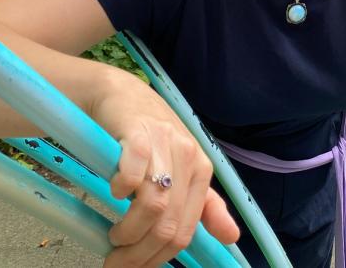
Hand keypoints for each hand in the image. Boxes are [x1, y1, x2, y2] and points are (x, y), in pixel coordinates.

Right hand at [89, 69, 240, 266]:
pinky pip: (134, 172)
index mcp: (202, 171)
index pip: (185, 231)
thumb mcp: (181, 169)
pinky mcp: (139, 132)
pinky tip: (114, 191)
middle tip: (115, 260)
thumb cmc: (150, 135)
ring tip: (114, 234)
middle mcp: (188, 157)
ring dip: (127, 230)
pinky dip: (121, 188)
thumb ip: (205, 205)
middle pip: (167, 224)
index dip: (157, 259)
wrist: (121, 95)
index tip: (131, 267)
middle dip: (138, 253)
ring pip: (153, 205)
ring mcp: (164, 143)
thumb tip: (232, 237)